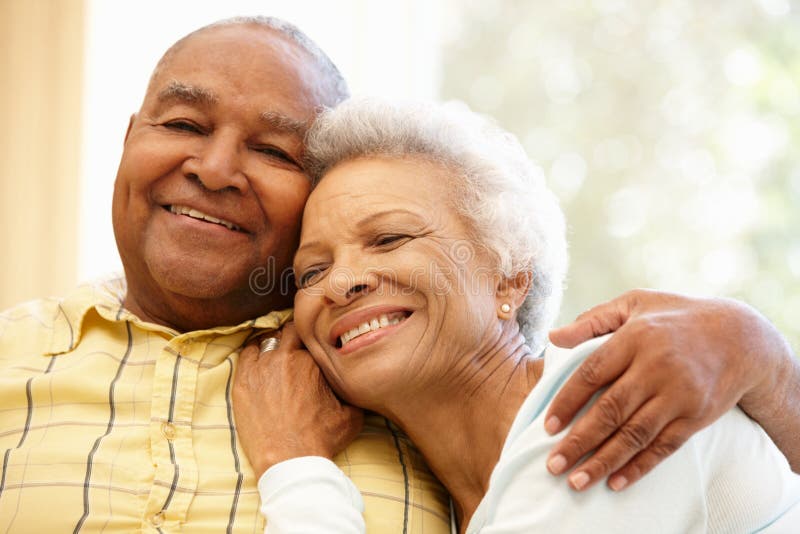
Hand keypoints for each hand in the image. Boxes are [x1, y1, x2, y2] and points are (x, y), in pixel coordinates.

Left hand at [233, 323, 363, 477]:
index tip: (313, 345)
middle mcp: (285, 357)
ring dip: (272, 346)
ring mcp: (261, 368)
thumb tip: (360, 383)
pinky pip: (245, 355)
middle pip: (288, 332)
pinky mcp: (242, 382)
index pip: (312, 334)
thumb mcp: (351, 414)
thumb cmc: (320, 439)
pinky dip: (253, 355)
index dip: (313, 338)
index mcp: (312, 361)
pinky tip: (259, 365)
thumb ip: (352, 391)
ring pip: (266, 341)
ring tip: (276, 359)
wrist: (290, 460)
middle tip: (295, 349)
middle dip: (293, 338)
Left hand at [543, 289, 794, 491]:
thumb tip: (553, 336)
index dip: (567, 401)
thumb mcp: (635, 304)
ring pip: (635, 434)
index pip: (592, 373)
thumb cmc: (675, 317)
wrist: (740, 337)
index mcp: (635, 338)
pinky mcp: (696, 416)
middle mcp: (656, 367)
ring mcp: (678, 394)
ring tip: (577, 481)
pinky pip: (664, 446)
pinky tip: (616, 482)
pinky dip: (639, 467)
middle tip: (553, 464)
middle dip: (579, 441)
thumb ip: (593, 320)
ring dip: (603, 461)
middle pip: (611, 410)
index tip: (548, 426)